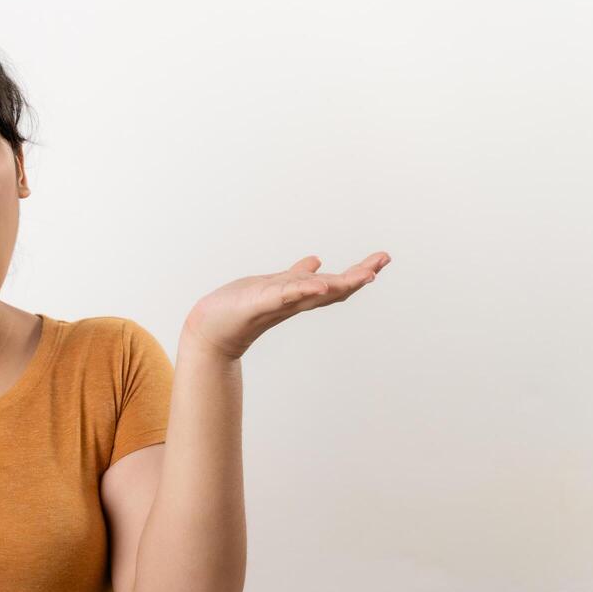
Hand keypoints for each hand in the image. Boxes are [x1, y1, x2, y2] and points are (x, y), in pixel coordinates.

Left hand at [183, 251, 390, 358]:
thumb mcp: (272, 286)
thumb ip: (295, 277)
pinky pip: (284, 296)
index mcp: (297, 294)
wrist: (210, 330)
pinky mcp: (257, 304)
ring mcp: (276, 303)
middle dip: (357, 276)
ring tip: (364, 275)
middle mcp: (292, 300)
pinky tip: (319, 283)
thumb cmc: (238, 309)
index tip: (381, 261)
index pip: (333, 284)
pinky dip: (302, 289)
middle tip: (382, 263)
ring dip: (339, 283)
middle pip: (332, 289)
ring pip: (314, 292)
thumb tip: (315, 262)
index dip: (357, 274)